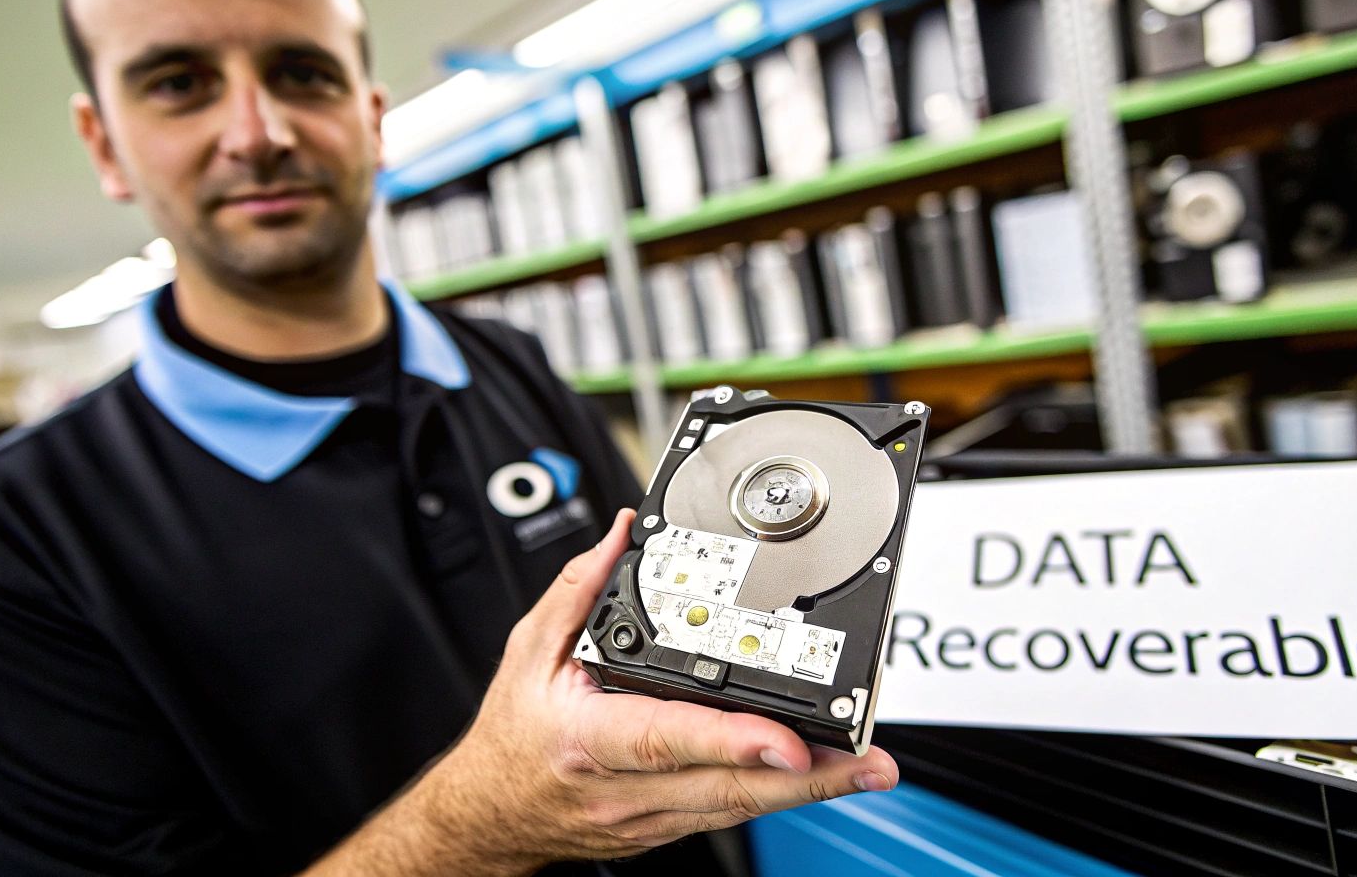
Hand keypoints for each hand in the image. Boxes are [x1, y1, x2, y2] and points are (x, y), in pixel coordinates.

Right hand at [440, 508, 897, 869]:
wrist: (489, 815)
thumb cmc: (512, 738)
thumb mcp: (528, 650)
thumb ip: (580, 588)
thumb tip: (623, 533)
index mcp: (591, 740)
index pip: (671, 740)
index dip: (734, 742)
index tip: (788, 739)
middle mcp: (629, 788)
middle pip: (730, 788)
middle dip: (808, 776)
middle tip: (867, 759)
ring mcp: (655, 816)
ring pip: (743, 806)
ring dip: (811, 788)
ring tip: (866, 765)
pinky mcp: (673, 825)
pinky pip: (735, 808)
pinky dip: (782, 792)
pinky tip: (825, 775)